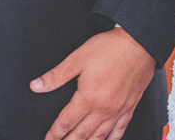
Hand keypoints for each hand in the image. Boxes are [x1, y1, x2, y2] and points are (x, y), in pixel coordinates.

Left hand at [31, 27, 155, 139]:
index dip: (55, 133)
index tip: (48, 139)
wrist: (139, 44)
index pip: (66, 122)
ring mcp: (118, 111)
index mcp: (88, 98)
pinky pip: (119, 131)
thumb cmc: (109, 48)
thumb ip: (56, 76)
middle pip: (82, 134)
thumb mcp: (78, 58)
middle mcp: (103, 109)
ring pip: (100, 137)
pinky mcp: (129, 108)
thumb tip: (35, 86)